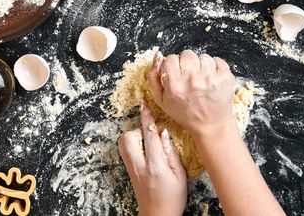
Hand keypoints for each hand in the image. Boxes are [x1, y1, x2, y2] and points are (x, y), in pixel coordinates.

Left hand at [118, 101, 186, 215]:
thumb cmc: (173, 198)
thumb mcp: (180, 176)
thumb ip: (171, 153)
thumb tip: (164, 133)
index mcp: (155, 165)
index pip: (149, 136)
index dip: (147, 118)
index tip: (145, 105)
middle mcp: (139, 165)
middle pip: (128, 138)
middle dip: (138, 129)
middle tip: (151, 133)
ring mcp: (131, 169)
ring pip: (123, 143)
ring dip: (134, 136)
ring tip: (148, 142)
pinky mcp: (129, 171)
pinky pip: (125, 151)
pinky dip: (132, 144)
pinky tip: (144, 148)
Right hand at [148, 50, 236, 138]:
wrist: (211, 125)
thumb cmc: (185, 113)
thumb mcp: (162, 101)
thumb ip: (154, 78)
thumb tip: (157, 56)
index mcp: (175, 85)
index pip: (171, 58)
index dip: (173, 66)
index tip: (177, 74)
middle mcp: (192, 80)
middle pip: (187, 54)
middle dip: (187, 63)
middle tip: (190, 76)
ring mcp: (210, 78)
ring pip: (202, 56)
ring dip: (201, 65)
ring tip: (202, 79)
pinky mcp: (224, 77)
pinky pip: (217, 60)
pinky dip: (215, 67)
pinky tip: (212, 79)